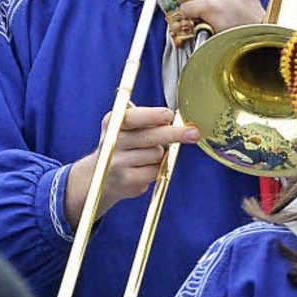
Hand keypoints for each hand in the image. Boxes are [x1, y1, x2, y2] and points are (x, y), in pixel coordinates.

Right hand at [64, 106, 199, 227]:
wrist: (103, 176)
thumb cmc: (126, 145)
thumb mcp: (129, 127)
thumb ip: (150, 121)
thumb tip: (184, 124)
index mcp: (112, 122)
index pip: (132, 118)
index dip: (152, 116)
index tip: (169, 115)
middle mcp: (111, 142)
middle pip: (149, 137)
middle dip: (174, 134)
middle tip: (193, 133)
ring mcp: (118, 163)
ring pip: (156, 154)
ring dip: (162, 153)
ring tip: (149, 153)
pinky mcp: (128, 180)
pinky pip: (156, 170)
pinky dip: (158, 168)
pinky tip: (146, 167)